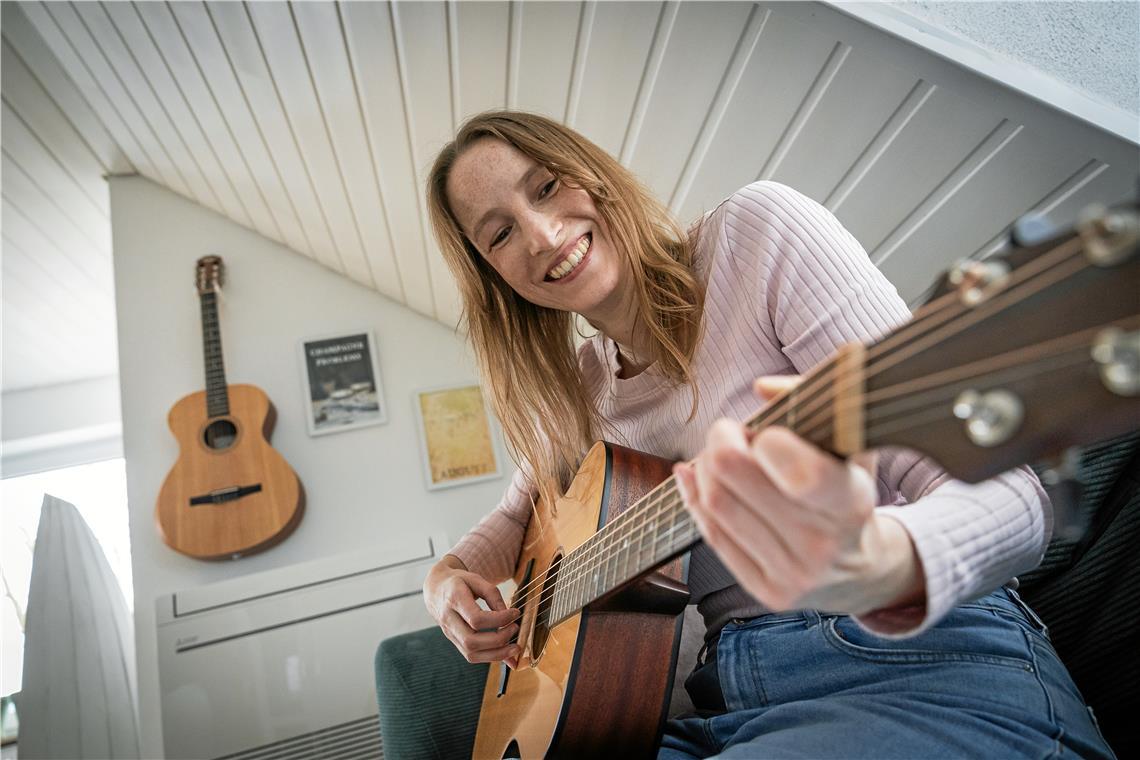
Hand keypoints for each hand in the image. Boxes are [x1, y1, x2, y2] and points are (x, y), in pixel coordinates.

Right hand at [423, 555, 521, 666]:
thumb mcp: (475, 579)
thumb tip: (509, 615)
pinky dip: (490, 657)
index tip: (515, 613)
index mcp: (453, 600)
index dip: (499, 619)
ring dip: (496, 654)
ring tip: (514, 647)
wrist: (436, 589)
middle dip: (498, 640)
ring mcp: (449, 634)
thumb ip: (492, 594)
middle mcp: (448, 620)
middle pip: (471, 641)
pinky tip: (505, 652)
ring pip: (471, 653)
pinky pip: (472, 656)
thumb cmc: (458, 582)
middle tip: (515, 628)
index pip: (476, 619)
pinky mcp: (454, 641)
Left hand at [673, 376, 924, 615]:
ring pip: (715, 502)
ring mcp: (791, 573)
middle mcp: (820, 543)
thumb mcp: (850, 442)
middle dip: (721, 439)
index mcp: (850, 502)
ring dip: (705, 466)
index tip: (766, 432)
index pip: (800, 475)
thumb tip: (762, 388)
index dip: (768, 442)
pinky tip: (697, 476)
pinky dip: (695, 496)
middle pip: (733, 476)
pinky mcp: (764, 589)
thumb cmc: (847, 490)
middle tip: (729, 432)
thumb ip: (812, 400)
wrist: (861, 570)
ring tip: (718, 455)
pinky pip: (710, 533)